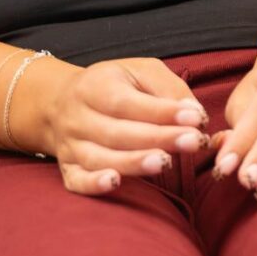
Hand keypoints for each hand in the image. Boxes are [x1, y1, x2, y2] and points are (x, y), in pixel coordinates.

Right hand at [37, 57, 210, 196]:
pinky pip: (77, 181)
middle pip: (117, 132)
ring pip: (100, 158)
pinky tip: (114, 183)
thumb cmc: (113, 85)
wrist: (60, 102)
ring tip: (165, 162)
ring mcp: (70, 145)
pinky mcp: (68, 169)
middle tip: (193, 142)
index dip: (163, 112)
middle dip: (158, 138)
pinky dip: (93, 185)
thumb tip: (195, 114)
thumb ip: (168, 88)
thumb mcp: (139, 71)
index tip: (196, 118)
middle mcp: (78, 117)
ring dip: (133, 163)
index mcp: (95, 86)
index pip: (128, 102)